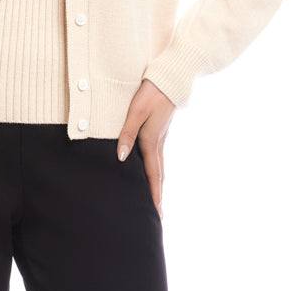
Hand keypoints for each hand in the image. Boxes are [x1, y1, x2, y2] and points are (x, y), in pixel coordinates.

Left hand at [117, 79, 175, 219]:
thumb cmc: (151, 94)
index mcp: (152, 141)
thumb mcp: (136, 112)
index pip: (153, 174)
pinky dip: (157, 167)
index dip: (154, 193)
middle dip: (158, 193)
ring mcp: (162, 135)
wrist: (169, 78)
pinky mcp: (160, 128)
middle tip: (158, 213)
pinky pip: (158, 154)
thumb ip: (127, 134)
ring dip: (158, 182)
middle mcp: (159, 142)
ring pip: (159, 164)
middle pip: (159, 173)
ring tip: (156, 195)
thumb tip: (121, 157)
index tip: (157, 213)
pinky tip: (152, 167)